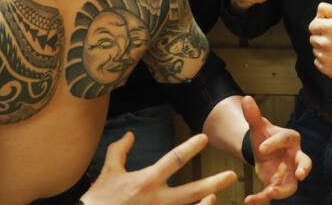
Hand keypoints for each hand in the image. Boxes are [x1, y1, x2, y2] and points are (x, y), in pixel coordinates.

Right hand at [80, 132, 236, 204]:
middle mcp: (156, 199)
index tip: (204, 138)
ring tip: (218, 198)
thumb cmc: (100, 198)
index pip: (173, 161)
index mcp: (146, 181)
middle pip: (190, 191)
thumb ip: (119, 151)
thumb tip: (130, 134)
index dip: (190, 148)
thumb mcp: (109, 172)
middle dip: (212, 183)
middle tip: (231, 175)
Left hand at [241, 96, 310, 203]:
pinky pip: (274, 193)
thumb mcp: (257, 127)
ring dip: (283, 190)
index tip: (262, 148)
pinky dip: (263, 198)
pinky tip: (250, 200)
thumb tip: (246, 98)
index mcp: (290, 139)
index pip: (287, 140)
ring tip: (270, 194)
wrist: (262, 152)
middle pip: (305, 163)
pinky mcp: (279, 185)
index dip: (275, 143)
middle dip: (304, 168)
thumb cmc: (265, 137)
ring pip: (292, 184)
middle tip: (301, 175)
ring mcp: (289, 173)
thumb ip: (253, 115)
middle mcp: (294, 157)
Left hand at [308, 2, 331, 80]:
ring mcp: (325, 57)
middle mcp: (324, 43)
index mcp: (328, 28)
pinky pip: (318, 62)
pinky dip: (325, 60)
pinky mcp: (327, 69)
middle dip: (321, 37)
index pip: (312, 26)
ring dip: (323, 49)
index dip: (320, 26)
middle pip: (312, 38)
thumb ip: (327, 9)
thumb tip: (316, 15)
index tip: (329, 29)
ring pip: (315, 50)